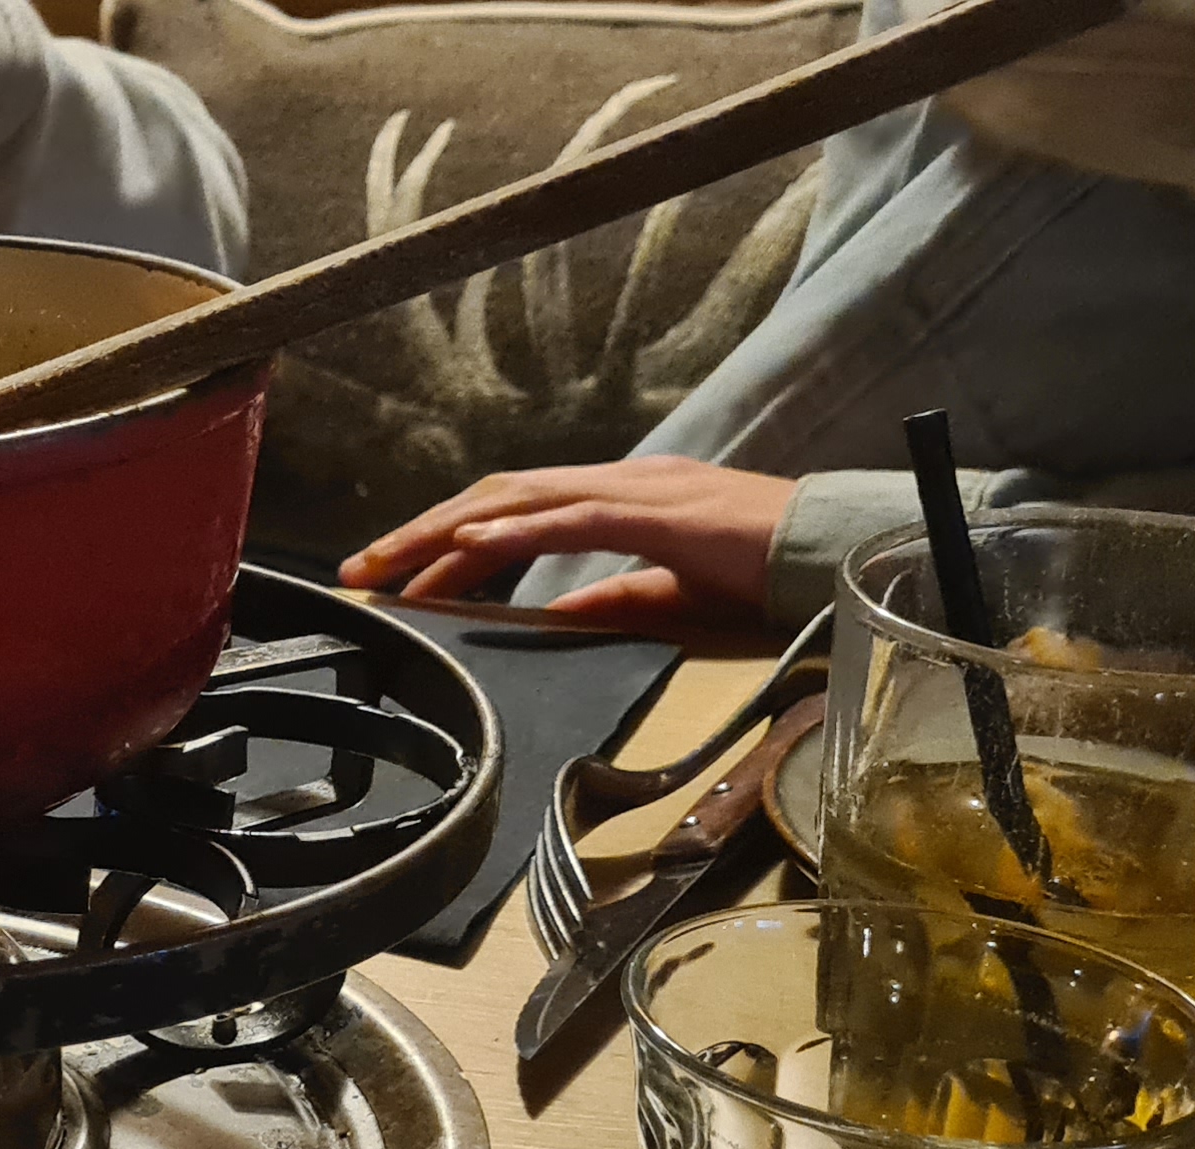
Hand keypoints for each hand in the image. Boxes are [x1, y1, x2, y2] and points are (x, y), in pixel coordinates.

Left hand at [339, 455, 798, 617]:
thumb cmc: (767, 574)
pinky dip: (516, 532)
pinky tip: (469, 549)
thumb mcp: (670, 593)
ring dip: (446, 535)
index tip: (392, 577)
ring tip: (390, 567)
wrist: (840, 554)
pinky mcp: (663, 515)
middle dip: (420, 534)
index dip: (445, 538)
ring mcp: (639, 490)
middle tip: (360, 574)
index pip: (511, 509)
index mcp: (619, 497)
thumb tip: (551, 615)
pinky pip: (575, 520)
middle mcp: (619, 481)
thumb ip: (612, 598)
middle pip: (495, 497)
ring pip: (518, 501)